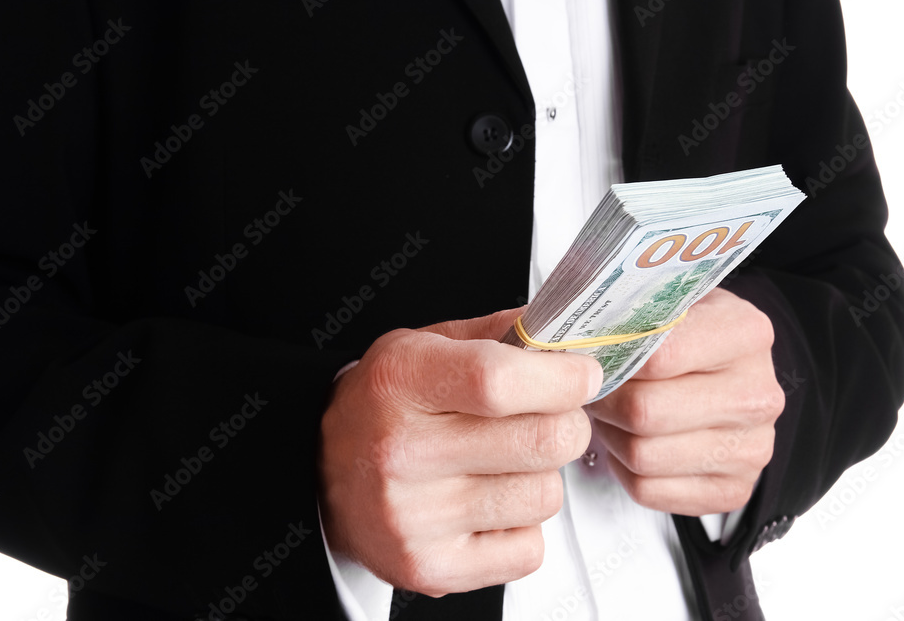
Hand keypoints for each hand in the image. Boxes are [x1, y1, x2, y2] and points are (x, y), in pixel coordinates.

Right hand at [318, 307, 601, 595]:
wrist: (322, 476)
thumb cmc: (385, 407)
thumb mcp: (425, 346)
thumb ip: (498, 334)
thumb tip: (569, 336)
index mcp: (401, 382)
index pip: (498, 380)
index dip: (560, 378)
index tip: (582, 375)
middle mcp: (402, 452)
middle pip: (542, 440)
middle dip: (568, 423)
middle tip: (552, 417)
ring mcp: (414, 518)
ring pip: (545, 496)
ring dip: (541, 477)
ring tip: (504, 465)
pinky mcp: (430, 568)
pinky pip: (530, 550)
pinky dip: (523, 528)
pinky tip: (489, 506)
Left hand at [585, 288, 783, 515]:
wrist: (730, 375)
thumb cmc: (690, 337)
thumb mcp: (671, 302)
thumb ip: (632, 310)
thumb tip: (577, 336)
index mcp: (746, 334)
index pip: (659, 356)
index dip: (612, 360)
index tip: (595, 357)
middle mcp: (757, 395)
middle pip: (645, 412)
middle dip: (607, 402)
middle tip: (596, 390)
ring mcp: (750, 448)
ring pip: (642, 456)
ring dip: (613, 436)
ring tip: (614, 415)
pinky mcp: (733, 490)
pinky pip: (648, 490)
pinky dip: (625, 469)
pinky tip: (633, 442)